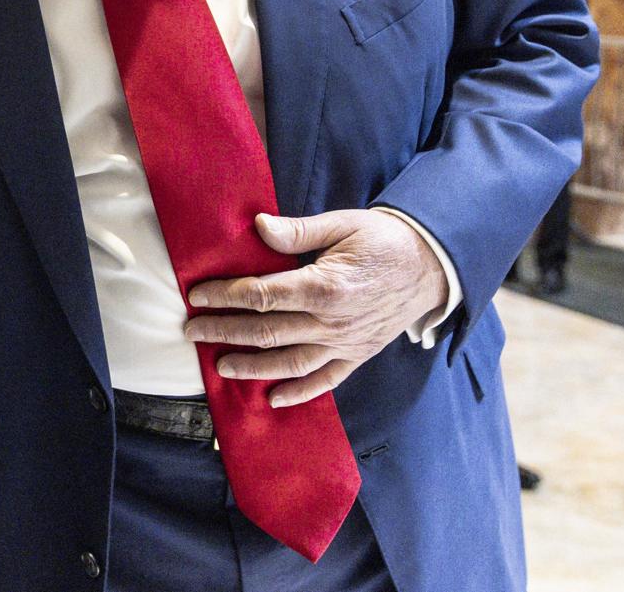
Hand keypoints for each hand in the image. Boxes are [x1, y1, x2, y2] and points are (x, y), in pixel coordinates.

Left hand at [182, 210, 447, 407]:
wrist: (432, 265)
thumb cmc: (383, 240)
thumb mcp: (342, 225)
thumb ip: (297, 232)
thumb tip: (259, 227)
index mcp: (324, 286)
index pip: (262, 295)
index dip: (225, 296)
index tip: (197, 296)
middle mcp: (332, 322)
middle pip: (267, 331)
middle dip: (224, 332)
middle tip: (192, 332)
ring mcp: (345, 343)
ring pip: (290, 362)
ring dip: (252, 367)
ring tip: (220, 366)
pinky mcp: (358, 355)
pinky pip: (325, 381)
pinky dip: (299, 393)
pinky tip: (274, 399)